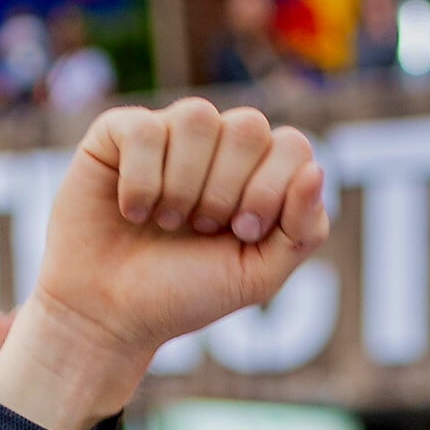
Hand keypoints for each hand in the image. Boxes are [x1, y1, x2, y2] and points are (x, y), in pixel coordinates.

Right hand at [0, 101, 326, 429]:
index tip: (243, 233)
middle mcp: (219, 146)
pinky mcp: (120, 132)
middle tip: (202, 229)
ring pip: (199, 116)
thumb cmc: (186, 294)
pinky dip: (141, 181)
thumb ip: (300, 231)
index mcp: (260, 174)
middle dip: (228, 190)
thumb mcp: (257, 276)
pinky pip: (144, 129)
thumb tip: (317, 170)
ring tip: (169, 222)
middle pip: (250, 125)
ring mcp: (170, 133)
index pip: (293, 146)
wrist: (112, 313)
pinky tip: (133, 211)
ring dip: (185, 185)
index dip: (271, 190)